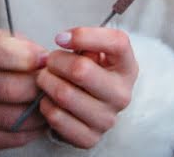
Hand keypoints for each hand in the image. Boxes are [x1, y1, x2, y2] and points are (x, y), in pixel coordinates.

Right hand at [0, 28, 48, 149]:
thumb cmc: (7, 57)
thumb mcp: (13, 40)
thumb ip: (27, 47)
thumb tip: (46, 62)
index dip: (24, 56)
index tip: (44, 59)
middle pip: (6, 88)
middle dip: (37, 86)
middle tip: (53, 83)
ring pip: (13, 116)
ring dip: (39, 110)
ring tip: (50, 100)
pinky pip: (12, 136)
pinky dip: (33, 129)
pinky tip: (40, 116)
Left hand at [37, 27, 138, 148]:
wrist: (93, 106)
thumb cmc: (91, 71)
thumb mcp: (95, 52)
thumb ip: (85, 42)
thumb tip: (64, 40)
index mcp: (127, 67)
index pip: (116, 42)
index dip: (84, 35)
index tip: (61, 37)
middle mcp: (122, 94)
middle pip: (81, 70)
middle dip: (56, 61)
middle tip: (49, 61)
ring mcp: (107, 119)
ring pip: (64, 93)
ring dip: (46, 82)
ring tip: (46, 77)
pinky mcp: (90, 138)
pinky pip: (57, 117)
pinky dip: (45, 105)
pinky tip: (49, 99)